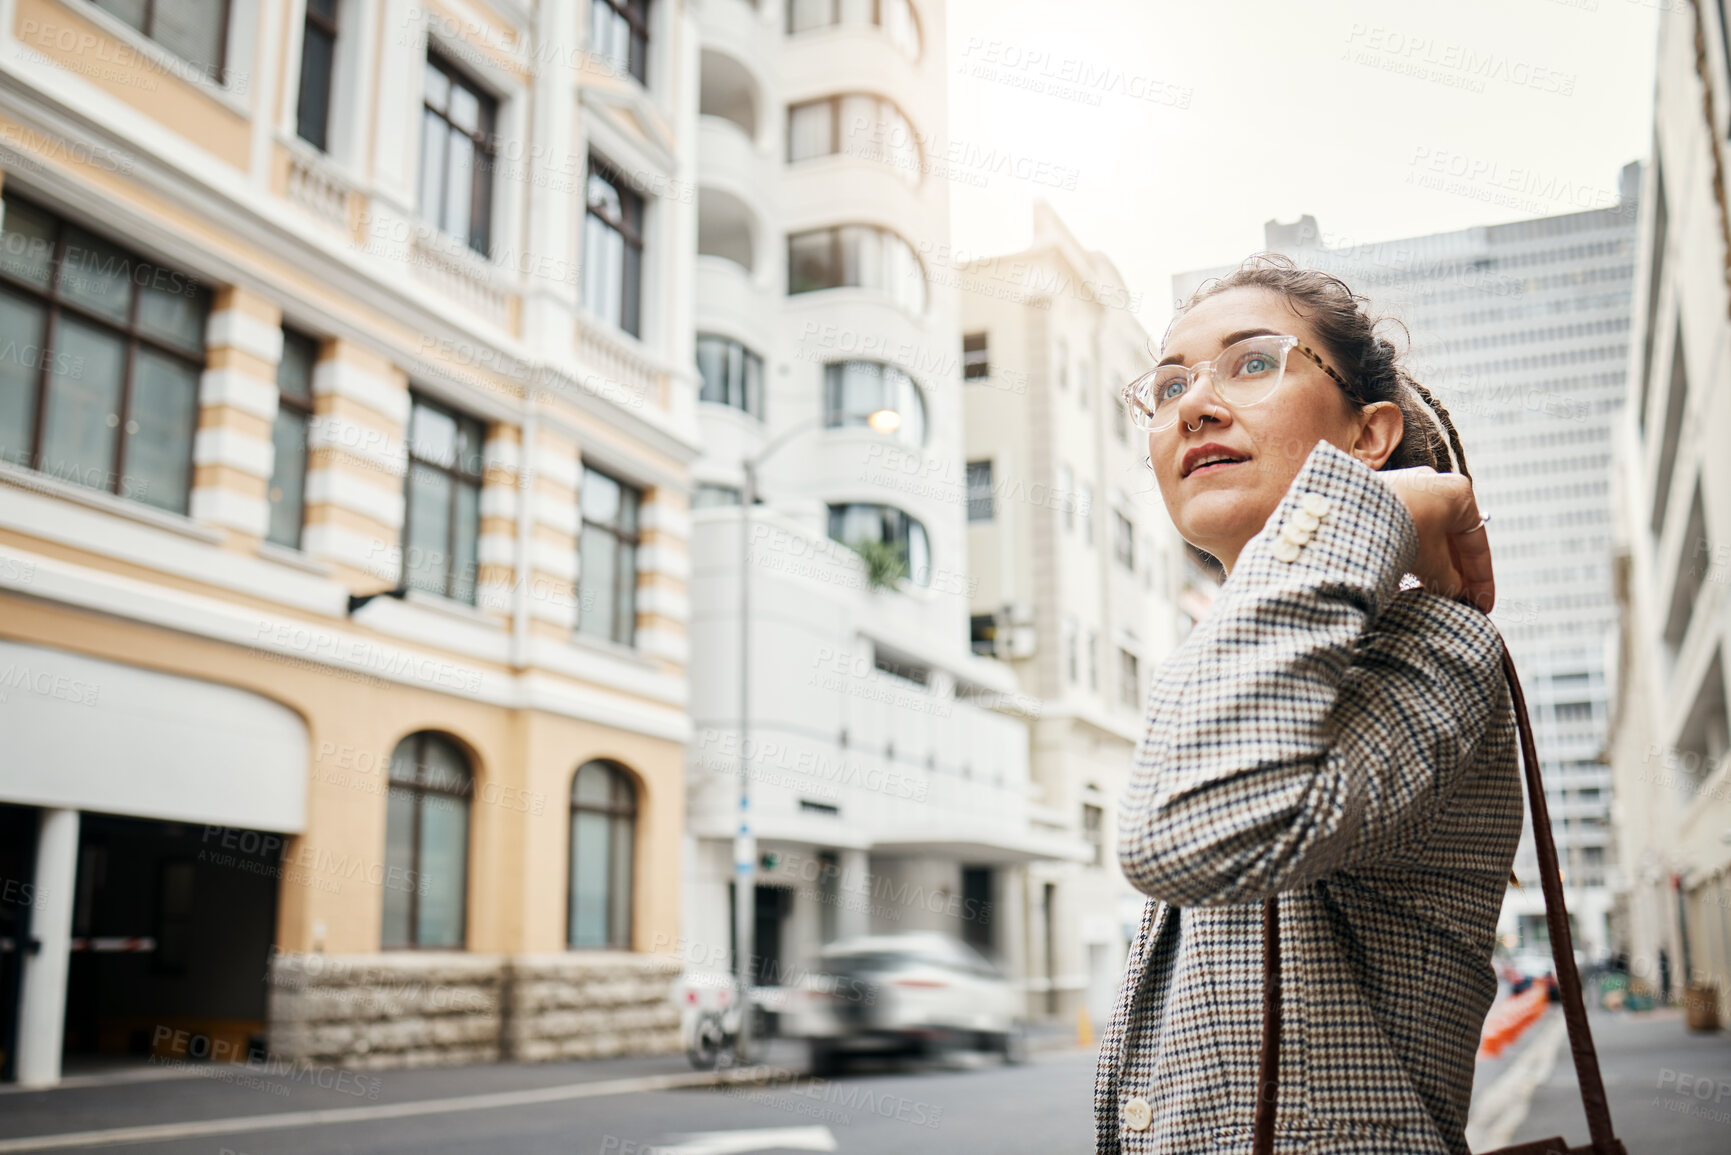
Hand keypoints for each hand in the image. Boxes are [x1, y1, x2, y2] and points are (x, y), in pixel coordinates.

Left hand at [1379, 467, 1494, 611]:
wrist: (1345, 512)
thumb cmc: (1396, 529)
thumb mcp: (1429, 562)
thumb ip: (1448, 581)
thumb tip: (1455, 594)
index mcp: (1458, 495)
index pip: (1477, 543)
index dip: (1482, 579)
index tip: (1484, 604)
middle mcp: (1434, 486)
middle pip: (1451, 539)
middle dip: (1454, 574)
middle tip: (1458, 603)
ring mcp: (1406, 489)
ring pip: (1426, 535)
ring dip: (1430, 566)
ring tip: (1431, 595)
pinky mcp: (1381, 497)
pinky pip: (1403, 530)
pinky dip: (1409, 553)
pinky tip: (1404, 578)